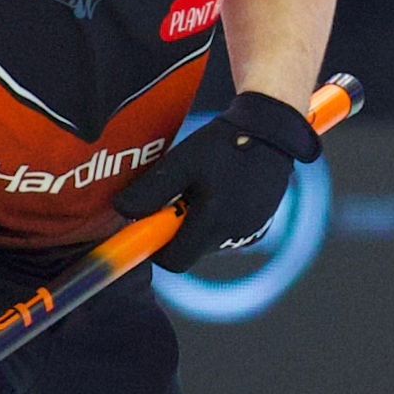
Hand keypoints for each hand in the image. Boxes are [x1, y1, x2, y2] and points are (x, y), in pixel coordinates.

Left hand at [114, 90, 319, 273]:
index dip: (158, 248)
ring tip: (203, 188)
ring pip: (209, 242)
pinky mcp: (260, 226)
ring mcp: (250, 232)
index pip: (175, 261)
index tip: (150, 226)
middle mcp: (234, 235)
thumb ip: (151, 191)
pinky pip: (228, 233)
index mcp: (213, 223)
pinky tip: (223, 191)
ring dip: (198, 224)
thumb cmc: (224, 145)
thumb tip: (122, 211)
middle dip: (178, 231)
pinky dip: (218, 219)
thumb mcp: (181, 163)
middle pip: (192, 251)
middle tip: (177, 196)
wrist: (271, 131)